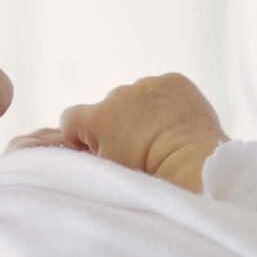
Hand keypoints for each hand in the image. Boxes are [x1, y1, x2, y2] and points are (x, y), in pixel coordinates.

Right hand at [11, 72, 226, 195]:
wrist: (191, 162)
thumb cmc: (145, 176)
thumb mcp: (104, 172)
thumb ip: (81, 157)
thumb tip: (65, 150)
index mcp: (97, 116)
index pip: (70, 118)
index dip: (81, 136)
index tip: (96, 150)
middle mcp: (118, 94)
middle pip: (108, 107)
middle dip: (117, 123)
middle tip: (137, 149)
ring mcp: (148, 84)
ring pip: (137, 97)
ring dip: (143, 112)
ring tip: (160, 138)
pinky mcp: (174, 80)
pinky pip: (164, 89)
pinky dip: (168, 102)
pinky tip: (177, 123)